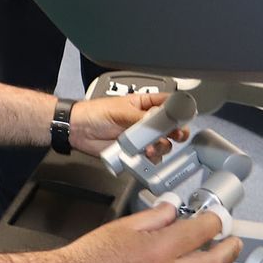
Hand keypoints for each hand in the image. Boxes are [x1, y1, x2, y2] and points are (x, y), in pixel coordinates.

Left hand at [69, 90, 188, 157]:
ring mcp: (141, 137)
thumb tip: (160, 121)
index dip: (177, 110)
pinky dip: (151, 158)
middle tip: (177, 134)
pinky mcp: (135, 152)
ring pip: (162, 143)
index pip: (166, 104)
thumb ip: (142, 118)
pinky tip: (145, 155)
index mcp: (143, 104)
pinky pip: (150, 157)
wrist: (78, 131)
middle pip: (169, 126)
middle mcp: (145, 121)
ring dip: (161, 146)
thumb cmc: (95, 113)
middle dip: (176, 131)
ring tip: (152, 146)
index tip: (183, 116)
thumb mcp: (121, 111)